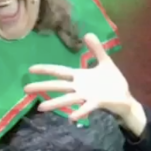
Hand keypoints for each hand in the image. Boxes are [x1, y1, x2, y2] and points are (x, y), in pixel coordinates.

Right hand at [24, 33, 138, 124]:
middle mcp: (80, 87)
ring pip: (68, 99)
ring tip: (41, 108)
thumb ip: (96, 49)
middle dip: (42, 86)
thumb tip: (87, 33)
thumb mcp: (105, 62)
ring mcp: (87, 96)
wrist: (125, 97)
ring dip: (55, 103)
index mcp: (80, 76)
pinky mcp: (97, 103)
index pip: (60, 71)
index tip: (30, 69)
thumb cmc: (113, 81)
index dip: (46, 69)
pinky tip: (70, 117)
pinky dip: (79, 112)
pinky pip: (86, 107)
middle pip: (58, 85)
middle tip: (25, 89)